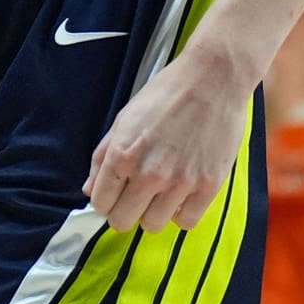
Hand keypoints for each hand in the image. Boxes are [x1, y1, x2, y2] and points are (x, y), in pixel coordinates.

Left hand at [85, 38, 254, 233]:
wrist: (214, 78)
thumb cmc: (167, 93)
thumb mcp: (125, 118)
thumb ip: (103, 156)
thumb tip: (90, 189)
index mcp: (123, 154)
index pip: (100, 202)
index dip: (105, 199)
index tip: (115, 192)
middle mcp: (149, 173)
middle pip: (123, 221)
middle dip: (125, 210)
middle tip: (137, 194)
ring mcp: (180, 182)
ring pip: (153, 226)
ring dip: (153, 212)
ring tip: (162, 191)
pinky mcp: (208, 186)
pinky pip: (186, 222)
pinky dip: (181, 212)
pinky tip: (182, 193)